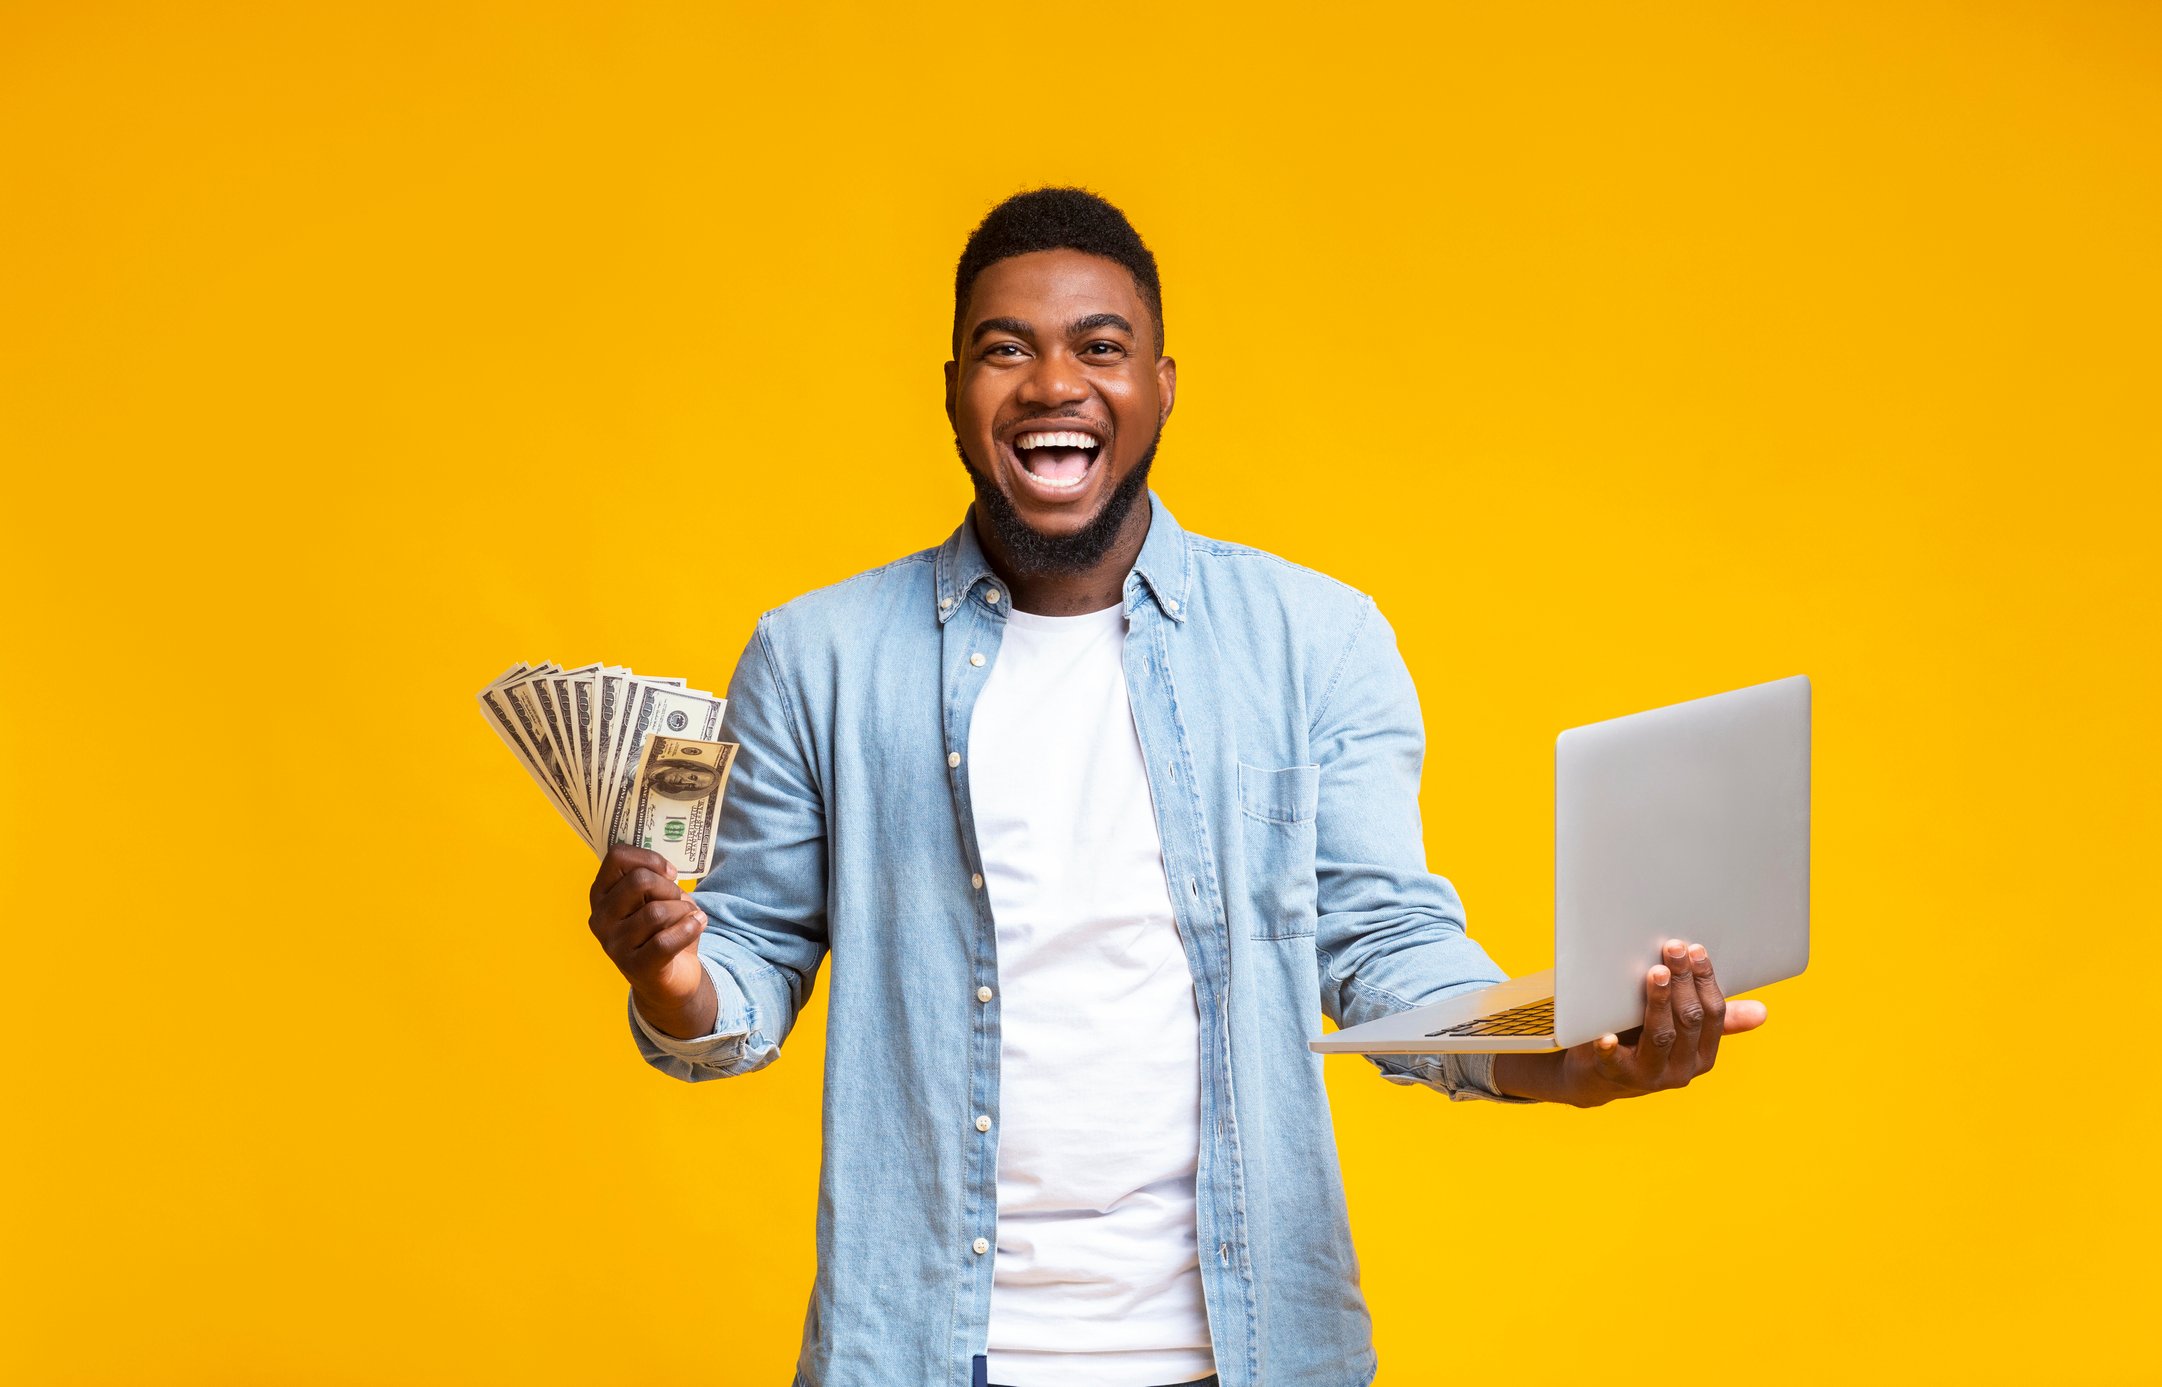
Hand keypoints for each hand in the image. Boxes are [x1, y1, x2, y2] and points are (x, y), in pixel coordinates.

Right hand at [588, 845, 709, 1026]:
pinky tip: (698, 925)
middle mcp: (600, 919)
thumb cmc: (662, 930)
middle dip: (669, 887)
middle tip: (679, 901)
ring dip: (683, 910)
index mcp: (601, 894)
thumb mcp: (656, 897)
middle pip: (639, 881)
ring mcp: (614, 945)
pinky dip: (689, 929)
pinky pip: (665, 941)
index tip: (669, 873)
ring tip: (689, 917)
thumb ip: (654, 878)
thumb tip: (665, 872)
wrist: (670, 979)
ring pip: (657, 911)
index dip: (649, 858)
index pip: (617, 857)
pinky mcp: (635, 967)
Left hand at [1494, 939, 1768, 1105]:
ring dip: (1659, 1001)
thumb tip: (1762, 1012)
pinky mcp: (1616, 1077)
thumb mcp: (1680, 1032)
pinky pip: (1614, 1061)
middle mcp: (1683, 1069)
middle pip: (1688, 1020)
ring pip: (1660, 1035)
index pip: (1713, 1014)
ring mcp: (1650, 1076)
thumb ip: (1715, 1020)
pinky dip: (1609, 1047)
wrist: (1596, 1078)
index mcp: (1703, 1054)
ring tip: (1654, 973)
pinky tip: (1605, 1033)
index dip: (1705, 981)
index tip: (1695, 949)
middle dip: (1683, 981)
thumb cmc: (1642, 1041)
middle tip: (1672, 948)